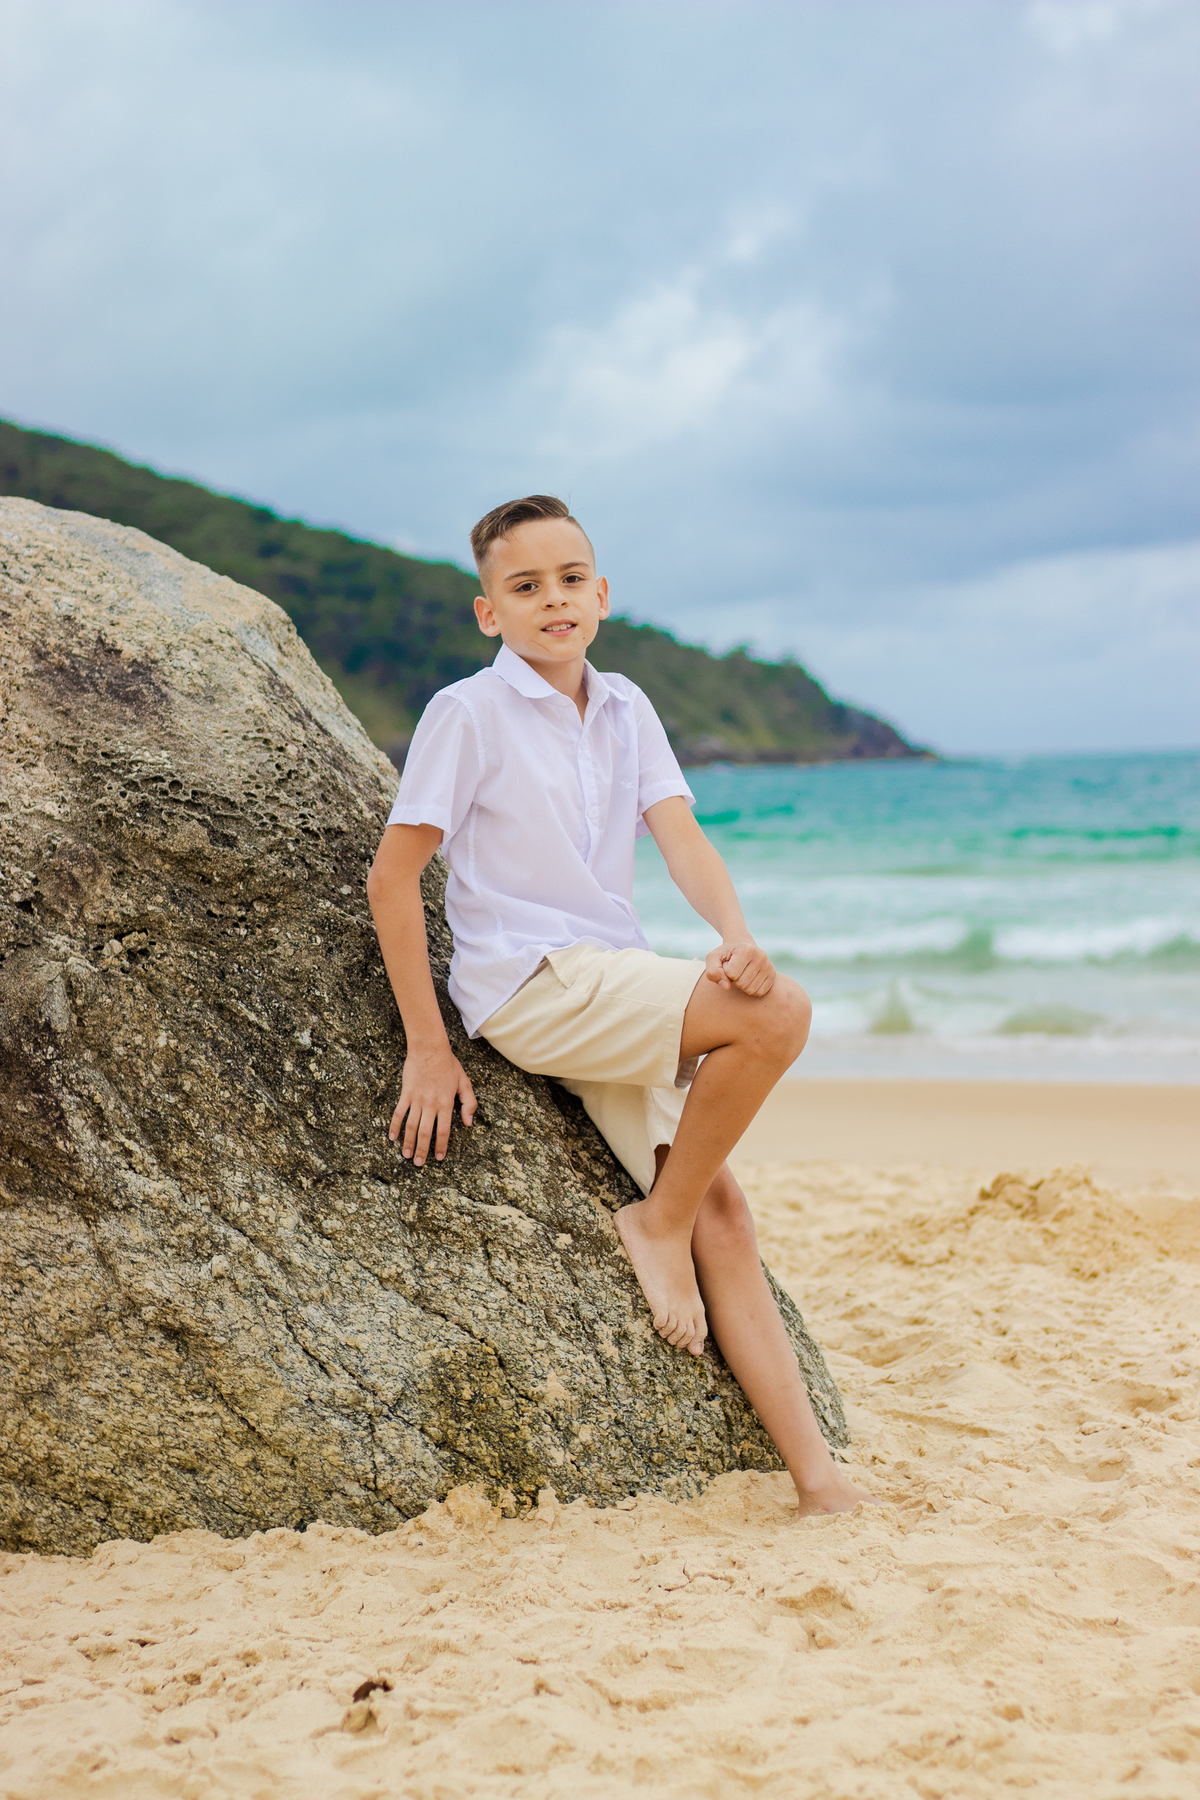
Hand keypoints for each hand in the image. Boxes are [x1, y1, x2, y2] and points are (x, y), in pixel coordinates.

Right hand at [389, 1043, 476, 1165]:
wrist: (429, 1048)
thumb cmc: (448, 1065)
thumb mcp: (464, 1082)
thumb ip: (469, 1103)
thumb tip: (469, 1123)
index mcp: (447, 1103)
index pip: (444, 1130)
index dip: (441, 1146)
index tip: (438, 1158)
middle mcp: (431, 1104)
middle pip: (426, 1132)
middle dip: (423, 1150)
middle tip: (419, 1164)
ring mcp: (417, 1099)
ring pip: (411, 1126)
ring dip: (408, 1142)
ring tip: (406, 1155)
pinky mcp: (406, 1094)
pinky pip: (398, 1113)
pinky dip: (394, 1126)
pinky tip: (391, 1137)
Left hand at [704, 939, 775, 996]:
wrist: (742, 947)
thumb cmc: (725, 954)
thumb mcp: (713, 958)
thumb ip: (713, 972)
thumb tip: (726, 986)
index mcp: (746, 949)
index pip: (732, 974)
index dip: (725, 972)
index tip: (728, 964)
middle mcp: (761, 956)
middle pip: (742, 984)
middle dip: (734, 981)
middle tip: (734, 970)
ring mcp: (769, 966)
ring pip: (751, 990)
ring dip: (742, 986)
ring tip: (741, 973)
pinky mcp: (773, 975)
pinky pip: (759, 992)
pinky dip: (751, 989)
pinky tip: (749, 979)